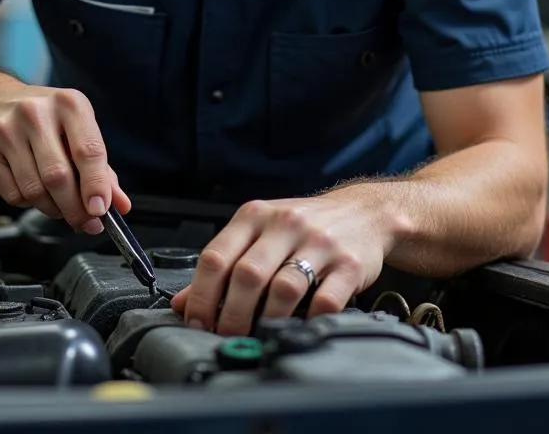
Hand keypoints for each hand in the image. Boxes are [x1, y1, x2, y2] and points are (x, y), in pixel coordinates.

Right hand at [0, 83, 130, 233]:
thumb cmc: (43, 118)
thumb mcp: (77, 129)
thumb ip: (101, 168)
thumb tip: (119, 204)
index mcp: (69, 104)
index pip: (88, 150)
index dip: (96, 185)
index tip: (100, 210)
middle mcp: (36, 112)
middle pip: (58, 176)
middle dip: (74, 208)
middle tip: (84, 222)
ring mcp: (6, 130)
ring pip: (34, 190)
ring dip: (52, 208)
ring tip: (58, 204)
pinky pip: (12, 195)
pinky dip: (27, 203)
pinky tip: (32, 190)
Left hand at [171, 185, 392, 335]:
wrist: (364, 212)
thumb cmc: (305, 225)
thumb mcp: (259, 232)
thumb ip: (224, 262)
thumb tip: (183, 301)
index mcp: (256, 215)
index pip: (216, 255)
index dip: (201, 295)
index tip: (197, 321)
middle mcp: (285, 223)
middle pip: (247, 275)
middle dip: (231, 315)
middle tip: (227, 335)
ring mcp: (319, 242)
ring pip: (283, 288)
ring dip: (266, 321)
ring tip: (259, 335)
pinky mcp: (350, 263)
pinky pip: (325, 300)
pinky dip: (309, 320)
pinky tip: (300, 326)